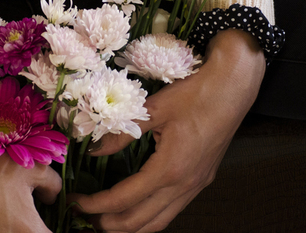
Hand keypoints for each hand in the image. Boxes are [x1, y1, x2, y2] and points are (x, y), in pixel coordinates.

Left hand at [69, 28, 265, 232]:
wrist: (232, 89)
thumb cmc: (193, 95)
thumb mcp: (151, 110)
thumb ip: (121, 133)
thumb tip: (93, 149)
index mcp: (170, 169)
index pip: (125, 199)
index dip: (97, 205)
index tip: (76, 202)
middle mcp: (184, 185)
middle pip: (142, 221)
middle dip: (110, 224)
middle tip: (84, 217)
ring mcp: (195, 185)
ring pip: (159, 221)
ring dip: (130, 226)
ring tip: (106, 221)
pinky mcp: (201, 179)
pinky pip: (172, 209)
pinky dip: (150, 216)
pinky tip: (136, 208)